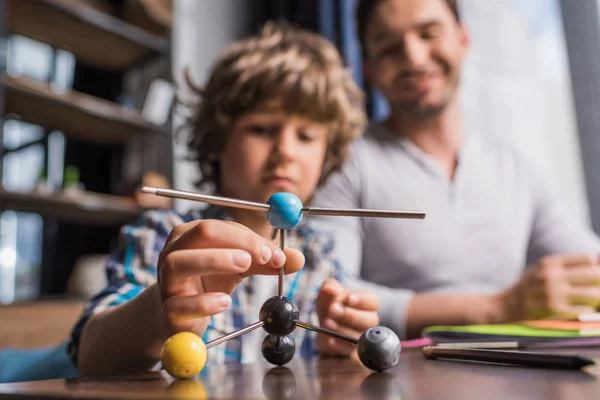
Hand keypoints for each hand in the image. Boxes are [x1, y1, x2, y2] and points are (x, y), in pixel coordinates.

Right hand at [156, 219, 304, 336]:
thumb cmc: (208, 284)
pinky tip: (225, 302)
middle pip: (202, 233)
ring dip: (216, 260)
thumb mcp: (240, 268)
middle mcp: (173, 251)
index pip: (223, 227)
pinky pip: (180, 304)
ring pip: (180, 262)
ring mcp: (166, 281)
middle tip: (264, 256)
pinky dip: (204, 303)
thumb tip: (298, 257)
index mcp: (190, 234)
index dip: (252, 238)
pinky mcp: (167, 311)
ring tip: (245, 266)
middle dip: (238, 242)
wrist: (179, 318)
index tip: (276, 254)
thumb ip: (266, 262)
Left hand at [315, 278, 379, 355]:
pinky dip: (338, 347)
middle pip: (370, 321)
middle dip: (351, 315)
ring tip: (326, 323)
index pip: (374, 302)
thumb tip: (329, 288)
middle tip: (333, 310)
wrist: (323, 334)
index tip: (349, 298)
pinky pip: (350, 359)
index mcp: (367, 307)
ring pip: (360, 339)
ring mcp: (363, 344)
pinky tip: (329, 341)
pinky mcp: (354, 360)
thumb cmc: (330, 312)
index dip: (363, 300)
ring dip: (342, 331)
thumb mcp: (326, 297)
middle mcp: (368, 326)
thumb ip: (329, 289)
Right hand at [498, 253, 599, 320]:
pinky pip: (585, 309)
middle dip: (598, 282)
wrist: (507, 307)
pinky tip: (579, 308)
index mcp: (548, 263)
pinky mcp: (555, 311)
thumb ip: (565, 266)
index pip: (586, 259)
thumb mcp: (541, 270)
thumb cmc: (530, 288)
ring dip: (595, 297)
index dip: (592, 267)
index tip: (590, 275)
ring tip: (589, 300)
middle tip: (594, 287)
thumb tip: (597, 262)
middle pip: (593, 274)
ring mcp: (553, 294)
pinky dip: (587, 309)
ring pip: (593, 293)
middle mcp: (551, 276)